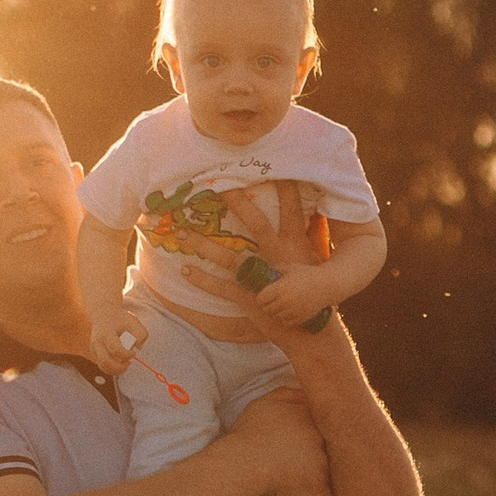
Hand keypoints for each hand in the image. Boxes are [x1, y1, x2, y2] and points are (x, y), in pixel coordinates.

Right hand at [88, 300, 147, 373]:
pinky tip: (120, 361)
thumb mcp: (134, 322)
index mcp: (106, 333)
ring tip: (125, 364)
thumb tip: (139, 347)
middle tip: (128, 363)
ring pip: (103, 367)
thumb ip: (141, 334)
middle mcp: (97, 342)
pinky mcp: (94, 353)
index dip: (127, 355)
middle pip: (105, 362)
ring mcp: (94, 348)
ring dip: (116, 370)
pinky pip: (103, 366)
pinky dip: (112, 368)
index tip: (133, 352)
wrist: (103, 314)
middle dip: (119, 368)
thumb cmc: (120, 319)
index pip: (115, 349)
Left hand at [172, 198, 341, 335]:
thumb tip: (314, 214)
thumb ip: (310, 236)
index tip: (273, 165)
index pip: (293, 209)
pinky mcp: (249, 298)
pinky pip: (221, 288)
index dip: (286, 187)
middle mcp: (277, 257)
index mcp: (294, 245)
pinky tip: (186, 270)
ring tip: (181, 232)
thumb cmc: (310, 293)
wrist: (309, 331)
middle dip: (238, 201)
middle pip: (256, 222)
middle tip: (218, 183)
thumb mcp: (312, 261)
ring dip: (203, 244)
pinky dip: (203, 280)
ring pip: (228, 256)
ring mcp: (262, 278)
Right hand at [224, 392, 331, 495]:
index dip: (309, 435)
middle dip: (316, 454)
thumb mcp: (264, 402)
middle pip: (326, 446)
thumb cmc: (248, 434)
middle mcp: (321, 437)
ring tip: (295, 480)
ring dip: (317, 475)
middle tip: (295, 462)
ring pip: (327, 470)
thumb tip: (303, 394)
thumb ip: (287, 395)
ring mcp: (323, 462)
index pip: (320, 424)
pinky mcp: (320, 486)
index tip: (295, 444)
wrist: (242, 463)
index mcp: (309, 416)